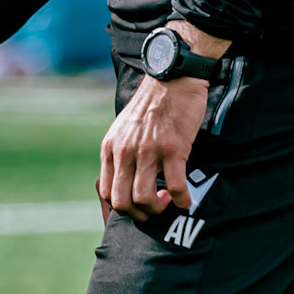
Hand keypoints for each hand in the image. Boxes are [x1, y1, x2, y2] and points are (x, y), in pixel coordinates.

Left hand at [98, 73, 208, 222]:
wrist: (172, 78)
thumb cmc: (151, 104)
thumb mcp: (124, 128)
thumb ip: (120, 152)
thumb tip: (124, 180)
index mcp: (111, 148)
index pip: (107, 193)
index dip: (122, 209)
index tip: (137, 209)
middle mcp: (125, 152)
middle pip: (122, 202)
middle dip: (139, 215)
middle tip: (154, 211)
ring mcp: (148, 151)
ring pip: (144, 198)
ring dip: (158, 209)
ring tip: (169, 202)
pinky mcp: (173, 148)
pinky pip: (176, 186)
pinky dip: (182, 200)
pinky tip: (187, 200)